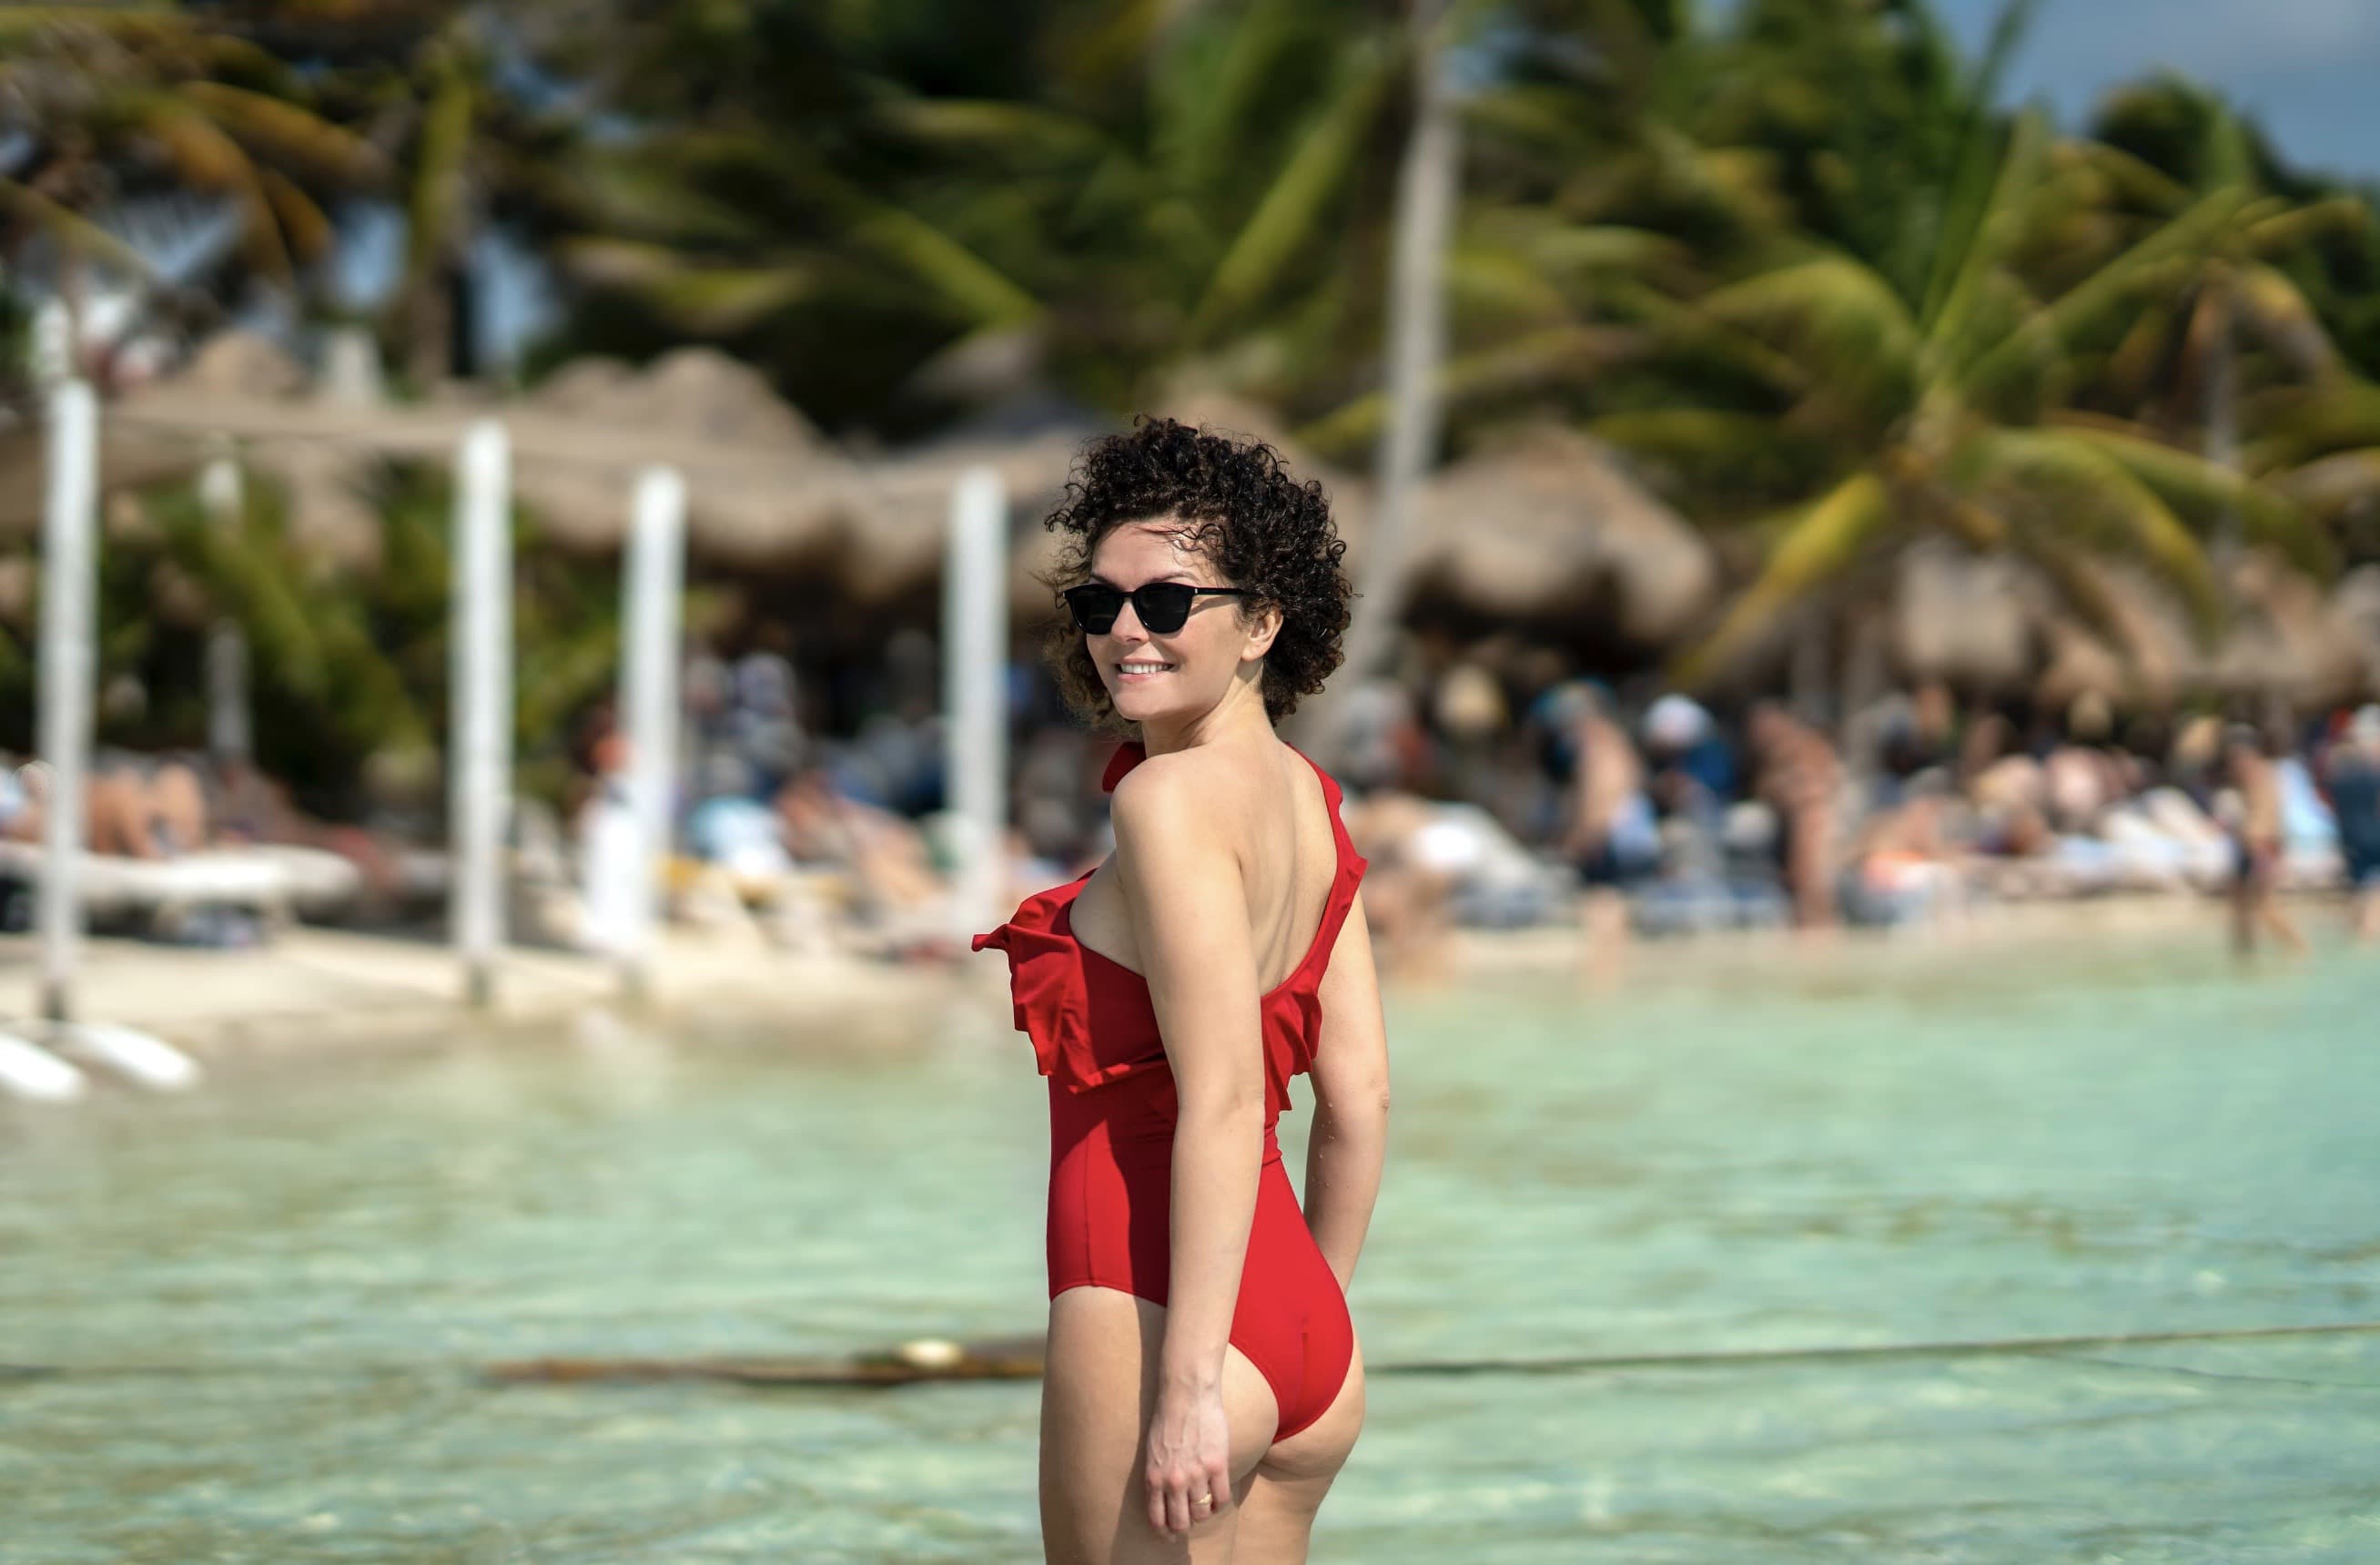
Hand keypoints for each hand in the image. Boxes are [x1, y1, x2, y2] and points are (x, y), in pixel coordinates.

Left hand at [1143, 1383, 1231, 1537]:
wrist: (1186, 1394)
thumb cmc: (1166, 1419)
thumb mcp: (1151, 1452)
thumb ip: (1157, 1476)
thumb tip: (1164, 1498)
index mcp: (1153, 1478)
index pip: (1157, 1519)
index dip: (1164, 1532)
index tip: (1169, 1535)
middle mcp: (1173, 1481)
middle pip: (1181, 1523)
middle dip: (1184, 1527)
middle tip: (1189, 1521)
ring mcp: (1196, 1475)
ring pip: (1202, 1513)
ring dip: (1203, 1513)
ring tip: (1203, 1503)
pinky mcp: (1217, 1466)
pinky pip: (1221, 1499)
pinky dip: (1219, 1503)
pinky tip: (1216, 1495)